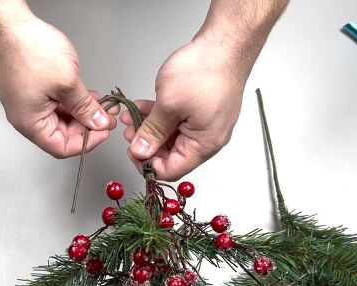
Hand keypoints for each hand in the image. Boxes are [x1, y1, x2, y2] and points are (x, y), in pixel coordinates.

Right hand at [0, 17, 117, 157]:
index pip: (61, 148)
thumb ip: (85, 108)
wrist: (11, 26)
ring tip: (98, 104)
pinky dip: (70, 103)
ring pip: (59, 120)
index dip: (86, 142)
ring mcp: (26, 104)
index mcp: (29, 122)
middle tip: (105, 117)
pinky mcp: (30, 92)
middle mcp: (25, 117)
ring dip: (80, 114)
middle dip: (85, 126)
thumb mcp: (68, 83)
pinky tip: (84, 96)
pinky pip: (53, 106)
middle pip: (60, 135)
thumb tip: (98, 123)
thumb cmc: (29, 51)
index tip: (103, 131)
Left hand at [121, 39, 245, 180]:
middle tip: (129, 131)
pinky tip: (144, 106)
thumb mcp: (169, 104)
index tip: (133, 150)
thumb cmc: (204, 71)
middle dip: (147, 144)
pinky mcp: (203, 111)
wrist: (226, 43)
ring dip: (150, 128)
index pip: (171, 171)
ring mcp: (206, 124)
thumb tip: (140, 152)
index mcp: (204, 145)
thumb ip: (152, 132)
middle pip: (171, 155)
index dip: (148, 164)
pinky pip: (178, 122)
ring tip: (132, 115)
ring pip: (171, 137)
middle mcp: (208, 139)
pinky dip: (160, 117)